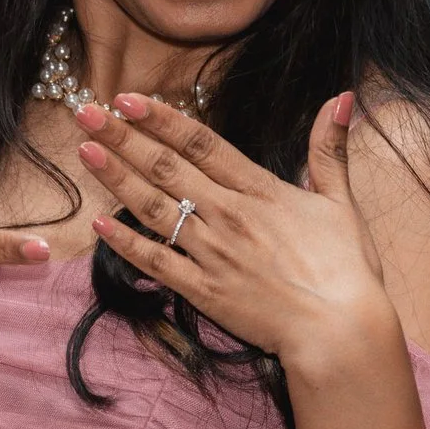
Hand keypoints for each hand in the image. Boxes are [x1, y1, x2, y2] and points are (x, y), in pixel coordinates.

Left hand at [74, 92, 399, 367]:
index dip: (162, 118)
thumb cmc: (346, 269)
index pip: (201, 144)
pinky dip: (126, 243)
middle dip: (123, 138)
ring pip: (154, 208)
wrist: (340, 331)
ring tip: (84, 151)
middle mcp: (229, 215)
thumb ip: (331, 149)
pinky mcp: (203, 290)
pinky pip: (157, 262)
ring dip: (116, 178)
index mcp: (259, 191)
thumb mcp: (342, 202)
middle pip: (166, 168)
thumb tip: (344, 97)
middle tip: (86, 113)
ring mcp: (212, 253)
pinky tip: (99, 223)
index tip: (128, 98)